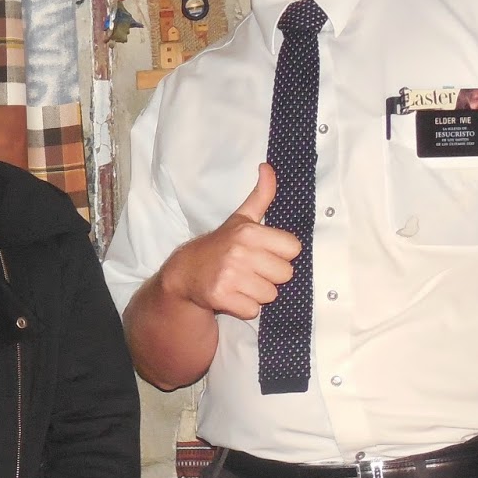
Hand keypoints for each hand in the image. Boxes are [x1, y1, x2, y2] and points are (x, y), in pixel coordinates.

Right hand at [158, 164, 301, 320]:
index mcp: (248, 232)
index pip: (293, 249)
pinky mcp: (220, 297)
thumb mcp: (240, 219)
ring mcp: (228, 276)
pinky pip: (252, 310)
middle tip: (250, 271)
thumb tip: (268, 167)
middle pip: (285, 274)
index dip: (280, 254)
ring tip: (240, 284)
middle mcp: (239, 252)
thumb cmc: (220, 246)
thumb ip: (261, 196)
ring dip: (257, 294)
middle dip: (270, 276)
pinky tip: (231, 296)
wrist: (184, 273)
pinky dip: (244, 308)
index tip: (262, 253)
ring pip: (270, 295)